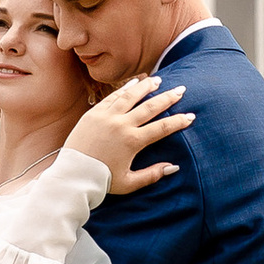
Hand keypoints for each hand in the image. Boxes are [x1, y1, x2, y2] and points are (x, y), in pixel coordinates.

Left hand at [66, 70, 192, 195]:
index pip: (161, 128)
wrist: (73, 174)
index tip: (190, 116)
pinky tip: (134, 83)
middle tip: (181, 90)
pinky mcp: (94, 113)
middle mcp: (121, 125)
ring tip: (158, 80)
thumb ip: (152, 175)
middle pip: (149, 107)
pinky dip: (124, 89)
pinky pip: (112, 97)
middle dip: (167, 98)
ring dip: (146, 87)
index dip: (178, 121)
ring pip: (130, 96)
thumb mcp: (129, 183)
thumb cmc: (101, 181)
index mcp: (132, 142)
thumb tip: (174, 167)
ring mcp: (106, 117)